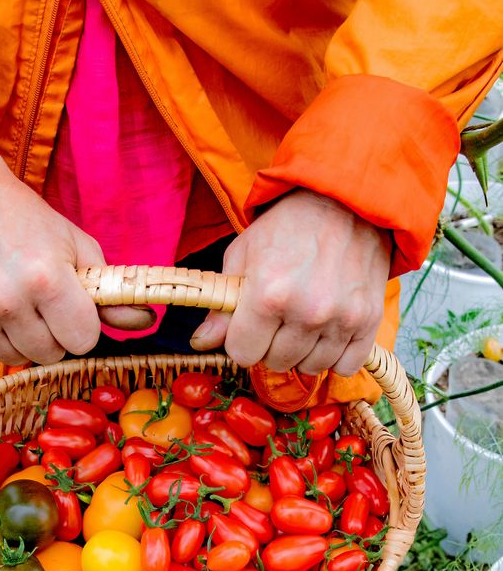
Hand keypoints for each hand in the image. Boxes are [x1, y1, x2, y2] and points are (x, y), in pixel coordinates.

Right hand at [0, 169, 152, 364]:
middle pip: (50, 355)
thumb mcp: (77, 247)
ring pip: (17, 359)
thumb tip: (147, 321)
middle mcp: (7, 299)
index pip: (83, 341)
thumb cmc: (26, 221)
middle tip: (43, 304)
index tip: (73, 309)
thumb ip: (112, 292)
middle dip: (54, 335)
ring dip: (23, 340)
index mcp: (46, 278)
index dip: (83, 327)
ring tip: (16, 304)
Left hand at [190, 190, 391, 376]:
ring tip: (304, 320)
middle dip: (271, 345)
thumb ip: (222, 305)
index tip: (250, 324)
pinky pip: (345, 366)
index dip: (242, 340)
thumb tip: (201, 342)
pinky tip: (328, 332)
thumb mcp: (243, 255)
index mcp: (268, 295)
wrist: (345, 202)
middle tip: (279, 316)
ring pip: (310, 368)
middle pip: (275, 363)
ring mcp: (341, 319)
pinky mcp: (368, 321)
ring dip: (302, 352)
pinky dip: (335, 356)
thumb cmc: (288, 226)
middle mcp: (307, 312)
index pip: (243, 354)